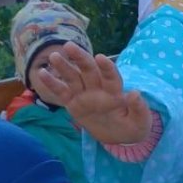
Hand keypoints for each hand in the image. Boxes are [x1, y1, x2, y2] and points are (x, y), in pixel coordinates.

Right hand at [35, 45, 152, 145]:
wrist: (120, 137)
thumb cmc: (133, 126)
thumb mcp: (140, 122)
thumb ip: (139, 108)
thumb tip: (134, 93)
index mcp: (115, 91)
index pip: (110, 76)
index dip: (106, 67)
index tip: (100, 58)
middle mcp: (98, 89)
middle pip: (88, 70)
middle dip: (80, 58)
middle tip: (69, 46)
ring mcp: (84, 95)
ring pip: (73, 77)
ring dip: (64, 67)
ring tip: (54, 56)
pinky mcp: (73, 103)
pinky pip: (62, 92)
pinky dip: (52, 83)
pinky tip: (41, 73)